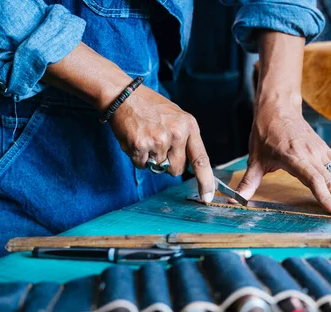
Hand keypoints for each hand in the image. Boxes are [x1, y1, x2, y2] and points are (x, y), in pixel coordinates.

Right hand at [42, 43, 214, 201]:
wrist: (123, 95)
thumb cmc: (149, 107)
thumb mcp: (175, 117)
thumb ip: (184, 139)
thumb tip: (185, 166)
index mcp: (189, 126)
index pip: (201, 159)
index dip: (205, 181)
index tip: (207, 197)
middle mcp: (177, 133)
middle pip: (176, 169)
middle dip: (166, 164)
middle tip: (156, 144)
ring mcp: (160, 139)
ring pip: (157, 167)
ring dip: (149, 158)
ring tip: (144, 137)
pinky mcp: (142, 144)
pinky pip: (141, 164)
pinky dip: (136, 157)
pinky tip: (134, 139)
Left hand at [236, 100, 330, 215]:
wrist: (277, 108)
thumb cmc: (265, 133)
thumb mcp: (255, 159)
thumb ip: (248, 182)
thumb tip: (234, 200)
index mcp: (294, 158)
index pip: (314, 180)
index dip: (326, 196)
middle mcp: (310, 154)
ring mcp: (319, 151)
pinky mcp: (324, 149)